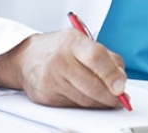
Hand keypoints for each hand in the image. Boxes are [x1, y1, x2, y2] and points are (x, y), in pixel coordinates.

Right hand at [0, 29, 127, 107]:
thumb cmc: (59, 48)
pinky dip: (86, 105)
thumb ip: (104, 55)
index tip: (121, 86)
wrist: (25, 58)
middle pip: (91, 84)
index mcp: (72, 42)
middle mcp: (60, 60)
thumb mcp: (81, 40)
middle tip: (121, 99)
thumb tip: (121, 76)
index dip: (111, 74)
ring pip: (84, 99)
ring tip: (110, 99)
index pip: (95, 57)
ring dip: (101, 102)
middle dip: (111, 96)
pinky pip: (74, 106)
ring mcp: (51, 80)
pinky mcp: (47, 97)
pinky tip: (90, 99)